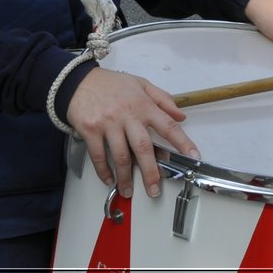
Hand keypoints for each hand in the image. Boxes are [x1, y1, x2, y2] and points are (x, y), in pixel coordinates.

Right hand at [66, 67, 196, 200]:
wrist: (78, 81)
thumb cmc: (112, 84)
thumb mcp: (142, 84)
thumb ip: (163, 99)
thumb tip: (181, 116)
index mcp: (144, 105)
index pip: (168, 126)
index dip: (182, 142)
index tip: (193, 156)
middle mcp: (128, 116)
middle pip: (143, 148)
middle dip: (150, 172)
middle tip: (154, 190)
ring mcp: (108, 124)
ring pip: (121, 156)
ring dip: (125, 177)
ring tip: (128, 191)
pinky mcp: (90, 130)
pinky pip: (99, 155)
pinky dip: (103, 171)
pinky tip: (109, 180)